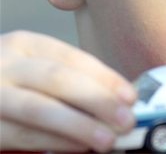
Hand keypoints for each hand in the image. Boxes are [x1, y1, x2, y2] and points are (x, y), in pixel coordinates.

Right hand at [0, 31, 136, 151]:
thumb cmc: (10, 82)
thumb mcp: (33, 69)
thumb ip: (68, 81)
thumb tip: (116, 100)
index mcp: (25, 44)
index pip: (71, 57)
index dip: (104, 77)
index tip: (130, 95)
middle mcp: (5, 63)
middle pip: (58, 79)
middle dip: (97, 100)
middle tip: (127, 119)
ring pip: (39, 108)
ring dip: (79, 126)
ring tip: (108, 140)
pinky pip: (22, 134)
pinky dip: (53, 142)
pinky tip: (78, 147)